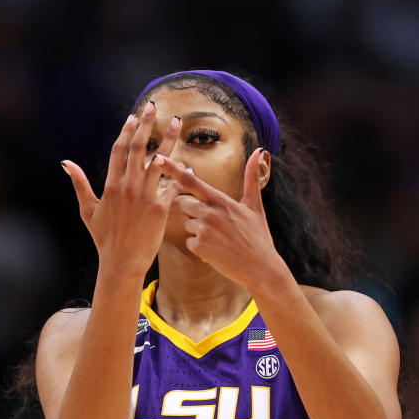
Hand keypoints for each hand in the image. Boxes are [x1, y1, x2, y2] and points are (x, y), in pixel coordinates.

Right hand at [62, 101, 182, 278]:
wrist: (121, 262)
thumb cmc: (104, 238)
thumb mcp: (87, 210)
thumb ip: (79, 184)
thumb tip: (66, 163)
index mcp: (111, 185)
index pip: (119, 150)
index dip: (126, 131)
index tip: (133, 117)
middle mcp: (128, 187)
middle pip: (139, 147)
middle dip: (146, 124)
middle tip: (153, 106)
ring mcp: (145, 196)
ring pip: (160, 160)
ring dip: (169, 139)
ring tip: (178, 122)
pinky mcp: (160, 208)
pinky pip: (173, 184)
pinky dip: (181, 173)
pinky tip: (188, 164)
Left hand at [154, 148, 289, 289]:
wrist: (260, 268)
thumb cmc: (258, 237)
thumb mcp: (255, 205)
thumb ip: (251, 178)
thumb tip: (259, 151)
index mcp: (221, 200)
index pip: (192, 181)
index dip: (173, 169)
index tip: (157, 158)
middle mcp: (210, 212)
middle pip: (185, 205)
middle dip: (195, 213)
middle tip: (216, 225)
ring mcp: (203, 229)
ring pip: (187, 224)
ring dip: (198, 232)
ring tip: (219, 239)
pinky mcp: (199, 247)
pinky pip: (189, 242)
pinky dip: (200, 247)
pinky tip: (216, 251)